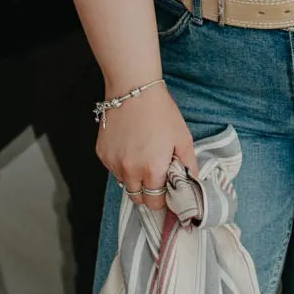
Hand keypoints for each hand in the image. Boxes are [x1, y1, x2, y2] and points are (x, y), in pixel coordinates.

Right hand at [97, 84, 195, 208]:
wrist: (133, 90)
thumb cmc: (160, 112)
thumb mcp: (183, 138)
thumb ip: (188, 165)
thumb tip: (192, 184)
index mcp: (152, 170)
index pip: (155, 203)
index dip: (163, 200)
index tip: (167, 193)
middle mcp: (130, 171)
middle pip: (138, 199)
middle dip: (148, 194)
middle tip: (156, 179)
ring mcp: (113, 163)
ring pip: (124, 184)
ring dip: (134, 180)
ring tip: (143, 159)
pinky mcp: (102, 154)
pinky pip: (113, 169)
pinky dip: (122, 166)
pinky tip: (130, 148)